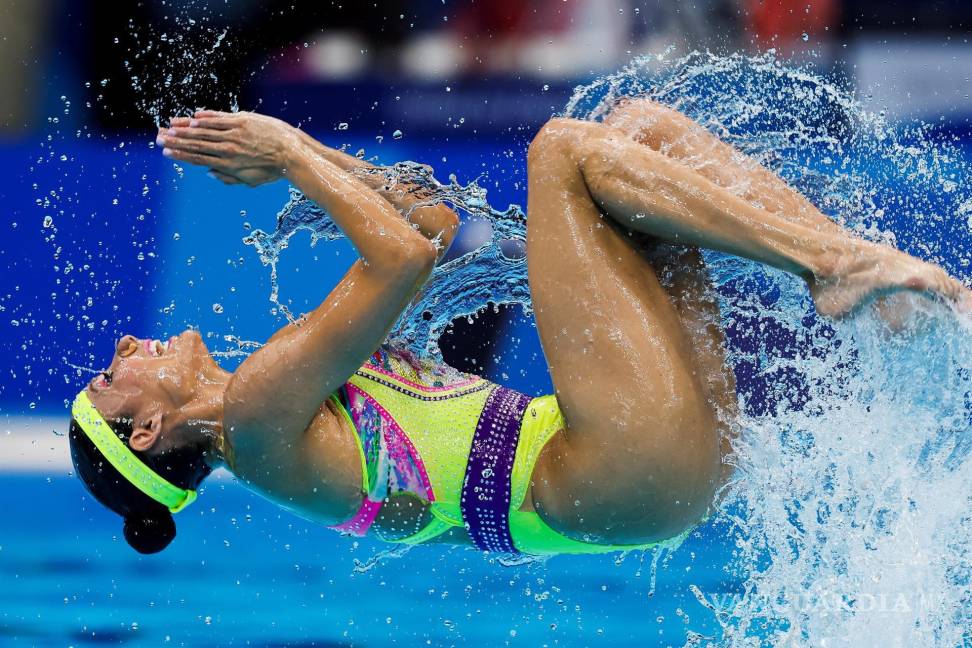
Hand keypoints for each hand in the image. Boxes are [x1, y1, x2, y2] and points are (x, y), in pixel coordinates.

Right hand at [157, 111, 300, 186]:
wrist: (292, 154)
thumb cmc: (272, 170)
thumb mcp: (250, 181)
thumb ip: (228, 178)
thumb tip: (208, 172)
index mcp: (227, 164)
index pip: (198, 158)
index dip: (180, 154)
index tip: (166, 152)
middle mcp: (228, 148)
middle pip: (196, 143)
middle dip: (175, 140)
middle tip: (158, 137)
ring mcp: (235, 133)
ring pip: (204, 130)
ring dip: (184, 128)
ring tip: (169, 126)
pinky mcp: (243, 121)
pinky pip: (219, 119)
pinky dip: (205, 118)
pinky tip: (192, 118)